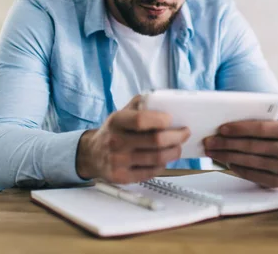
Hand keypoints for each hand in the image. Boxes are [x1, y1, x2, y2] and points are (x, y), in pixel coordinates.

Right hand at [76, 95, 190, 183]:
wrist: (92, 154)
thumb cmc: (114, 130)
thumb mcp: (122, 112)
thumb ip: (142, 104)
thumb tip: (165, 101)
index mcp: (116, 121)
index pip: (141, 120)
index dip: (161, 120)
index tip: (171, 119)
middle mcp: (116, 141)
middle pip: (156, 141)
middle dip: (176, 137)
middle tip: (184, 133)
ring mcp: (118, 161)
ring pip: (158, 158)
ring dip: (174, 151)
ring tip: (177, 146)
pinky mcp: (123, 177)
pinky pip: (152, 172)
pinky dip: (163, 164)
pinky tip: (164, 158)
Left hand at [203, 120, 277, 187]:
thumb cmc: (269, 135)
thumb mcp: (265, 124)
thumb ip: (250, 121)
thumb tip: (222, 127)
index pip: (261, 128)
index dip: (239, 129)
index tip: (221, 129)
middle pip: (252, 146)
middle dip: (227, 143)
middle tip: (209, 142)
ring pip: (250, 161)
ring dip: (227, 156)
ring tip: (212, 151)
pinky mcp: (277, 181)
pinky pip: (252, 175)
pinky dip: (237, 168)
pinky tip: (226, 162)